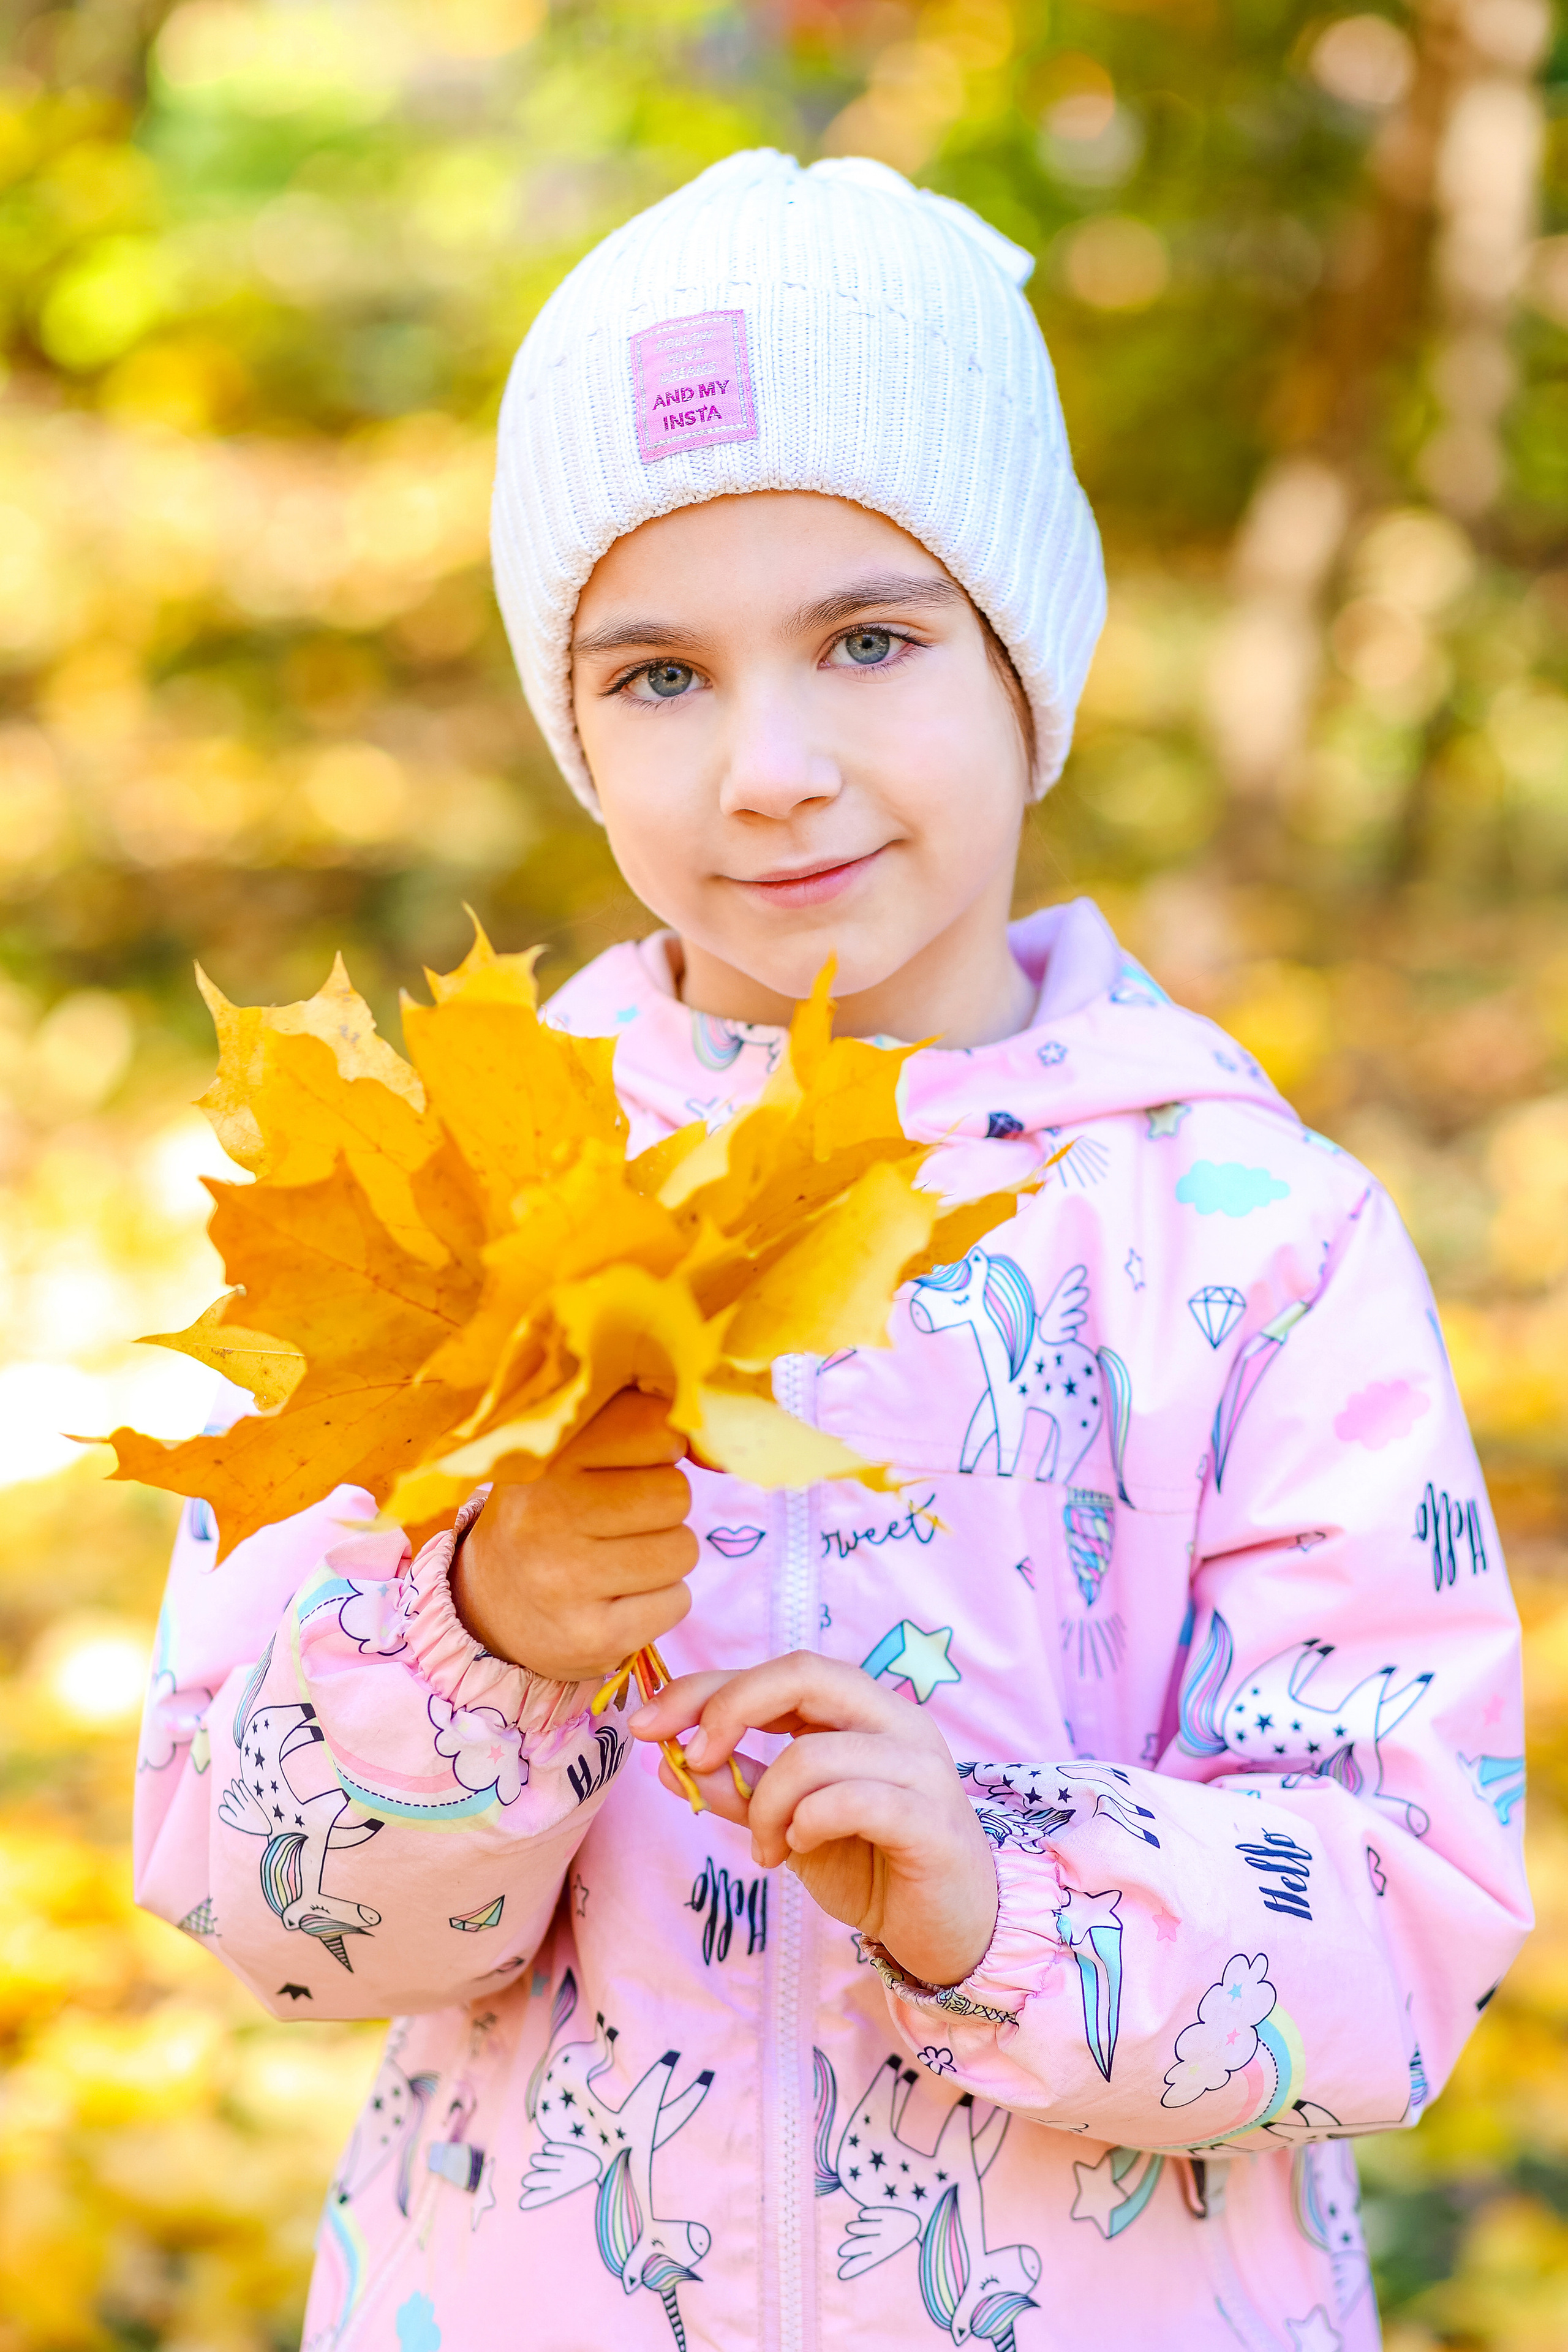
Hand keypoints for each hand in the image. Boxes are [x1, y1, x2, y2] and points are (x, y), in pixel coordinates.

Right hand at [449, 1390, 696, 1680]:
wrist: (489, 1608)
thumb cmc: (549, 1514)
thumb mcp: (567, 1456)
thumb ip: (636, 1426)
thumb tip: (718, 1447)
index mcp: (542, 1459)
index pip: (652, 1423)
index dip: (662, 1442)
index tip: (637, 1460)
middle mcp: (544, 1516)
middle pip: (675, 1493)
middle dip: (665, 1506)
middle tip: (624, 1519)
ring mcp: (566, 1581)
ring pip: (682, 1549)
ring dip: (666, 1554)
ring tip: (620, 1558)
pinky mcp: (593, 1638)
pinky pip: (677, 1602)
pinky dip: (662, 1600)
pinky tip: (619, 1598)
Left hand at [628, 1654, 998, 1989]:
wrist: (950, 1929)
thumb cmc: (872, 1863)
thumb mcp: (789, 1824)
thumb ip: (741, 1788)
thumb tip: (670, 1763)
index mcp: (861, 1710)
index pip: (780, 1670)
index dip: (707, 1688)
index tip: (648, 1724)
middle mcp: (896, 1720)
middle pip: (803, 1673)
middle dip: (730, 1708)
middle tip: (694, 1760)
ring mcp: (920, 1765)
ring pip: (815, 1751)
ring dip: (768, 1803)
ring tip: (768, 1848)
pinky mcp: (932, 1819)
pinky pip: (852, 1799)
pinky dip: (808, 1822)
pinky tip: (800, 1848)